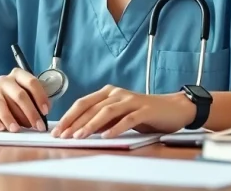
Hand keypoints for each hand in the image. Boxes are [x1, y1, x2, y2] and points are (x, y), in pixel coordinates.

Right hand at [0, 67, 49, 132]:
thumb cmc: (9, 100)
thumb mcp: (23, 95)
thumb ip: (34, 100)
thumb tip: (44, 114)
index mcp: (17, 75)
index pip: (32, 82)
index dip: (41, 97)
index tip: (46, 112)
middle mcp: (4, 81)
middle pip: (20, 95)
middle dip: (31, 113)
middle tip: (38, 126)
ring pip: (3, 105)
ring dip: (12, 119)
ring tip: (18, 130)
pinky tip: (2, 128)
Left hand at [52, 85, 194, 138]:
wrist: (173, 108)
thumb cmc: (143, 113)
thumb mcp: (118, 116)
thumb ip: (101, 120)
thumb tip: (79, 129)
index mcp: (108, 93)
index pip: (83, 103)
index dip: (69, 116)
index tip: (57, 131)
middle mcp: (117, 93)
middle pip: (91, 107)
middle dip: (74, 122)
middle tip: (63, 135)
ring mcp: (131, 100)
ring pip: (106, 111)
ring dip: (91, 124)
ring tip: (79, 136)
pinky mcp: (144, 110)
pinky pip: (127, 119)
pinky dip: (115, 128)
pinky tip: (106, 137)